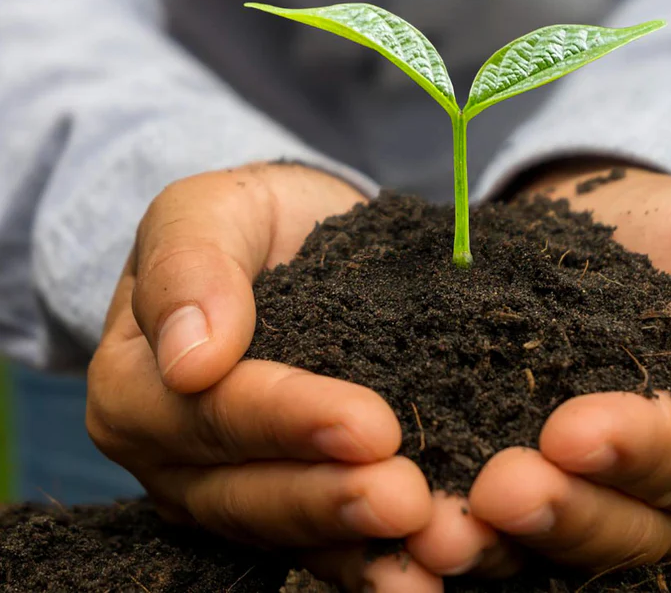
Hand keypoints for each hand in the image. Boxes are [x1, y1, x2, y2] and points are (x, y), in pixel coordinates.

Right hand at [86, 163, 438, 590]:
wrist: (289, 238)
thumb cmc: (244, 221)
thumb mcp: (207, 210)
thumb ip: (190, 266)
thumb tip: (191, 359)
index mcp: (137, 385)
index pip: (214, 412)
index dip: (290, 422)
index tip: (370, 425)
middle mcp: (173, 456)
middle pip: (249, 493)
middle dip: (332, 498)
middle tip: (408, 500)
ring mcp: (229, 490)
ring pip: (291, 534)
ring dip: (363, 546)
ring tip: (437, 549)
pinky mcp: (286, 507)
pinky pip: (325, 547)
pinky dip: (374, 562)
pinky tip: (429, 573)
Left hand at [402, 165, 670, 579]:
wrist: (611, 225)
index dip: (636, 451)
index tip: (570, 433)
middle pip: (629, 523)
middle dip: (565, 510)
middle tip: (500, 491)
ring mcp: (606, 499)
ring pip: (566, 540)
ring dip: (508, 541)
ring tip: (447, 529)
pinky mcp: (541, 484)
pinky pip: (512, 525)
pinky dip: (474, 531)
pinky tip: (427, 523)